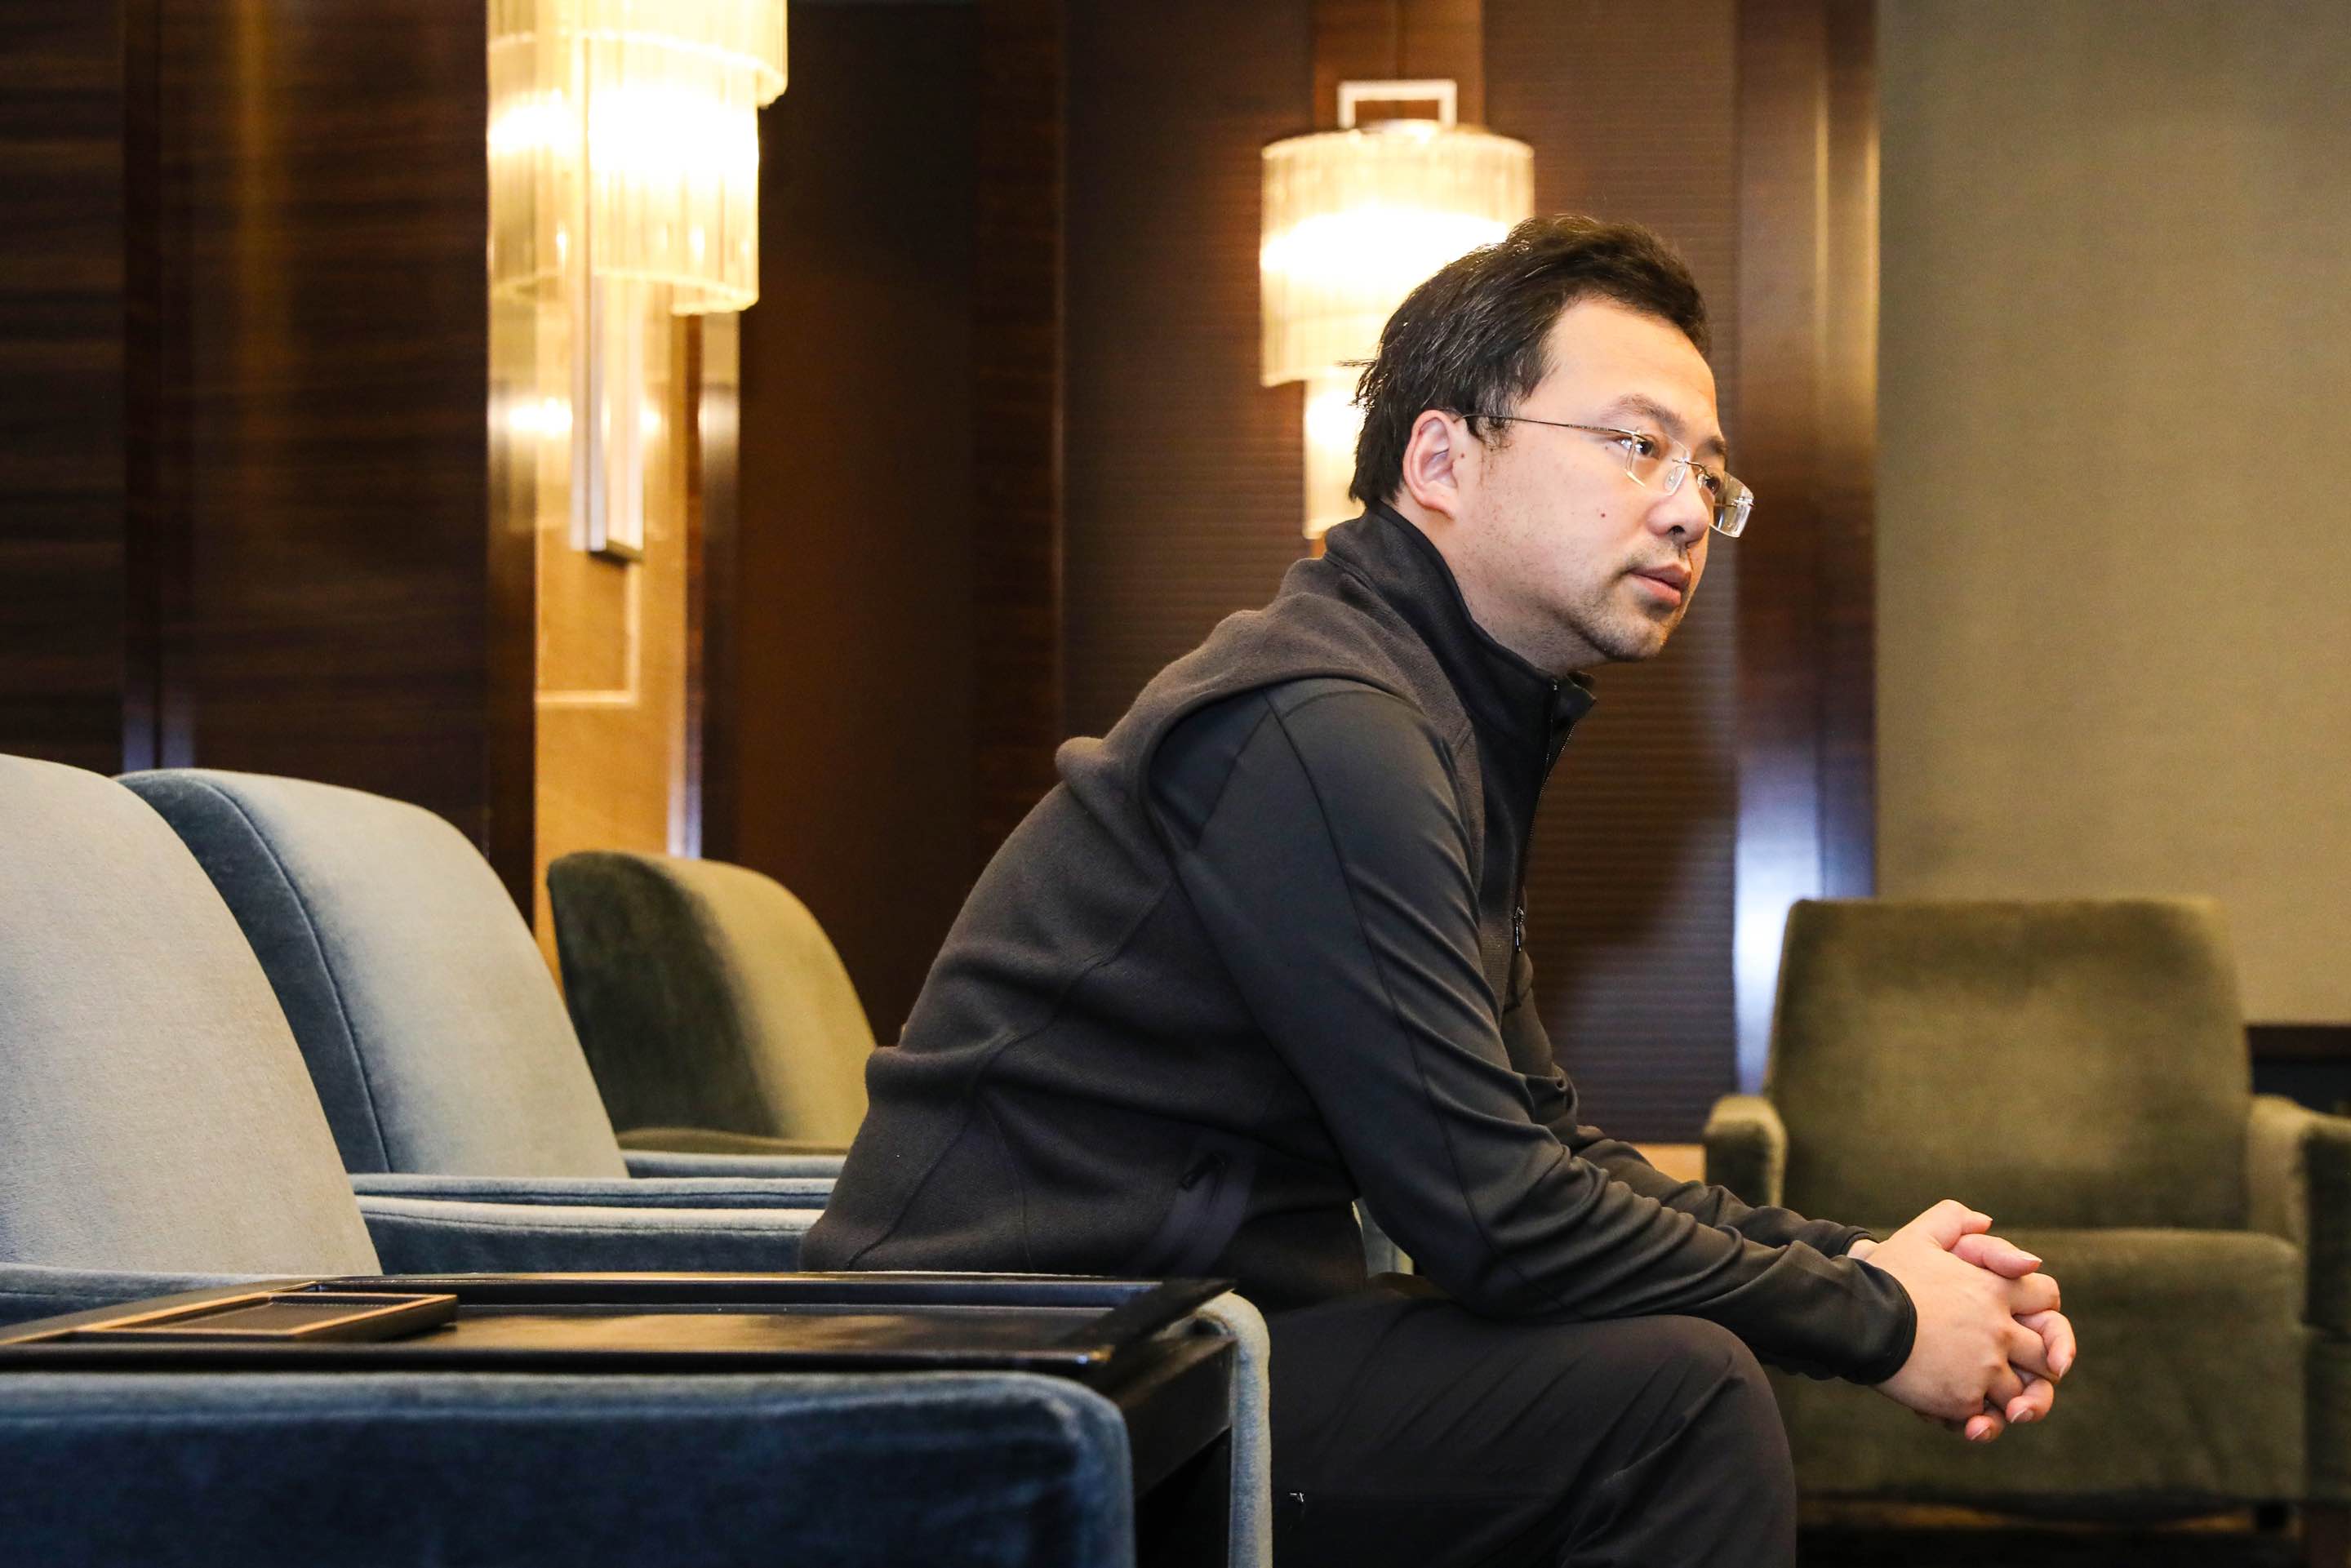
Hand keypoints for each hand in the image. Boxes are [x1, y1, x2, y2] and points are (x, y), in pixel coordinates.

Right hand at [1858, 1200, 2066, 1440]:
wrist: (1854, 1316)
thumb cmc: (1885, 1275)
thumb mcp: (1919, 1235)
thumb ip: (1955, 1219)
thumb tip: (1986, 1221)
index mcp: (1995, 1289)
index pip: (2048, 1299)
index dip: (2044, 1312)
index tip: (2030, 1326)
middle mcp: (1999, 1330)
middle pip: (2046, 1358)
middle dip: (2036, 1367)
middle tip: (2014, 1373)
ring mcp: (1984, 1368)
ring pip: (2020, 1395)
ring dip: (2007, 1399)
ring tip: (1980, 1396)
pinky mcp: (1963, 1400)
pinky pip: (1986, 1419)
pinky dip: (1976, 1420)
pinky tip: (1955, 1412)